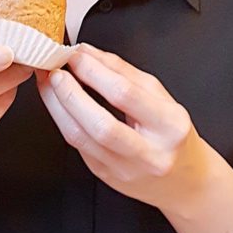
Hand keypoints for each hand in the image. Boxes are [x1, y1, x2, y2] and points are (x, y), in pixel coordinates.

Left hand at [36, 43, 207, 210]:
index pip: (125, 95)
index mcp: (170, 125)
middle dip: (70, 93)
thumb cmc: (172, 133)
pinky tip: (58, 104)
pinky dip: (64, 120)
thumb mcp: (160, 96)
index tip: (76, 55)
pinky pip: (78, 146)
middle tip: (54, 71)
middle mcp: (149, 153)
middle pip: (100, 124)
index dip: (94, 72)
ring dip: (58, 106)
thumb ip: (123, 72)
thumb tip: (89, 53)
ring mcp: (126, 170)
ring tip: (48, 84)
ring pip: (82, 138)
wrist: (184, 179)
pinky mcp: (106, 177)